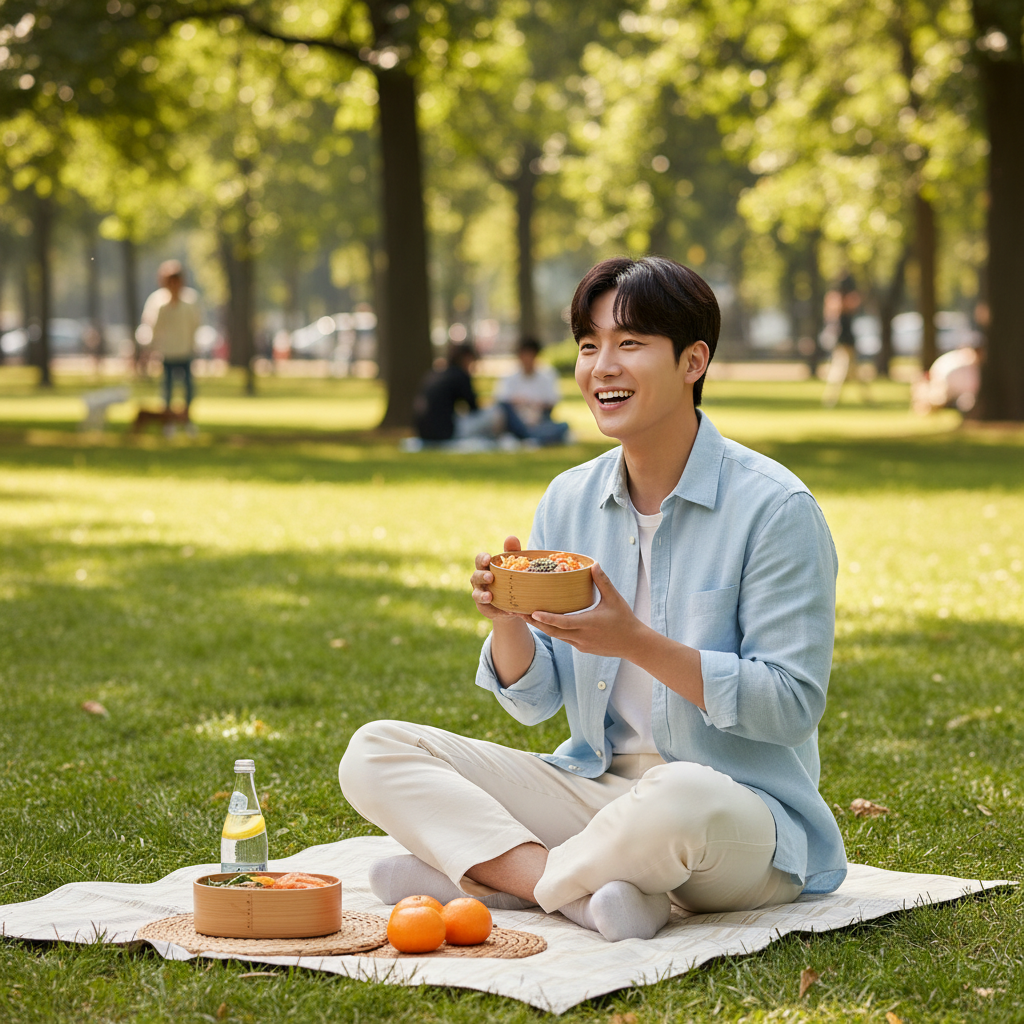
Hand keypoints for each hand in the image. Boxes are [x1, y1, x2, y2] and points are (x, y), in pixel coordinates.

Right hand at [471, 535, 526, 621]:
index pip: (480, 560)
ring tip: (490, 597)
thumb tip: (511, 537)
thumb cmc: (510, 578)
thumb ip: (511, 552)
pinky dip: (496, 610)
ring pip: (476, 594)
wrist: (512, 602)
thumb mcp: (513, 565)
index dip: (482, 558)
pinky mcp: (485, 608)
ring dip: (482, 595)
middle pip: (475, 576)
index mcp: (485, 567)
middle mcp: (479, 581)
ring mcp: (480, 595)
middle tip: (490, 577)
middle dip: (481, 576)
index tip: (487, 558)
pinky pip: (488, 609)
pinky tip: (506, 611)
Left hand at [528, 562, 646, 656]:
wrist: (634, 644)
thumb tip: (593, 564)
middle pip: (552, 631)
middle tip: (518, 611)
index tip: (532, 611)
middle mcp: (581, 637)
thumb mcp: (614, 599)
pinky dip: (552, 631)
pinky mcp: (582, 648)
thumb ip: (602, 582)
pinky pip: (563, 639)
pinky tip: (544, 622)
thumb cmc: (624, 619)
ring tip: (526, 615)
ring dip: (541, 626)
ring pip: (556, 636)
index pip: (562, 622)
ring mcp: (580, 645)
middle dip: (535, 622)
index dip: (546, 618)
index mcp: (587, 624)